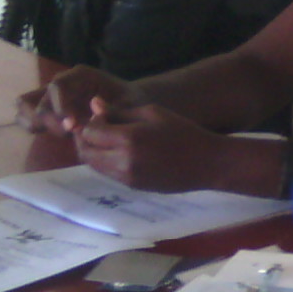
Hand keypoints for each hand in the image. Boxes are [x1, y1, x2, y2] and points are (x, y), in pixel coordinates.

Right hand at [17, 66, 135, 134]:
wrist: (129, 104)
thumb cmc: (130, 103)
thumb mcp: (129, 105)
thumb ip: (113, 110)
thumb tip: (93, 113)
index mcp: (80, 76)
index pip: (58, 86)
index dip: (60, 106)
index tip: (71, 125)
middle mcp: (61, 82)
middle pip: (37, 99)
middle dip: (50, 120)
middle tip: (70, 132)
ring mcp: (51, 95)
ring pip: (24, 105)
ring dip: (37, 123)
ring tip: (63, 134)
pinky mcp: (47, 109)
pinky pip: (27, 116)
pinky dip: (35, 128)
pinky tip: (58, 136)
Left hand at [73, 101, 223, 191]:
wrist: (206, 163)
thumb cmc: (182, 132)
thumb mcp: (152, 113)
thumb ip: (120, 111)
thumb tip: (94, 104)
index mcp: (128, 139)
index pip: (90, 131)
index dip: (91, 122)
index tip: (103, 117)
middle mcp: (122, 161)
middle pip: (86, 152)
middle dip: (87, 140)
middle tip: (98, 129)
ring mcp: (126, 177)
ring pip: (94, 165)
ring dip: (95, 152)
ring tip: (110, 141)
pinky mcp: (132, 186)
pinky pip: (108, 174)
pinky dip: (106, 163)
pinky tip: (122, 152)